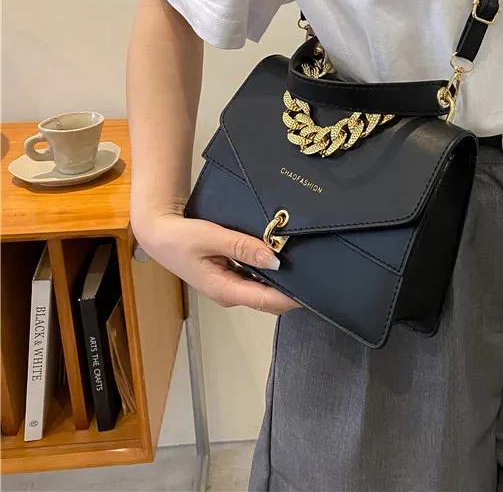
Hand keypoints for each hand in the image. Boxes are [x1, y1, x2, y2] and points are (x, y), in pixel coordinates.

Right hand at [132, 213, 301, 313]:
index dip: (290, 298)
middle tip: (312, 271)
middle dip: (289, 290)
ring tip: (300, 262)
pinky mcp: (229, 275)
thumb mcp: (212, 237)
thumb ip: (243, 247)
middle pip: (267, 299)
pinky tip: (276, 256)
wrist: (160, 234)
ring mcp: (229, 285)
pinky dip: (267, 270)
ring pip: (262, 288)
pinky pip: (254, 278)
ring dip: (279, 279)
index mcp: (224, 289)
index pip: (265, 300)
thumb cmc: (180, 237)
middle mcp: (229, 292)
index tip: (311, 290)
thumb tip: (274, 258)